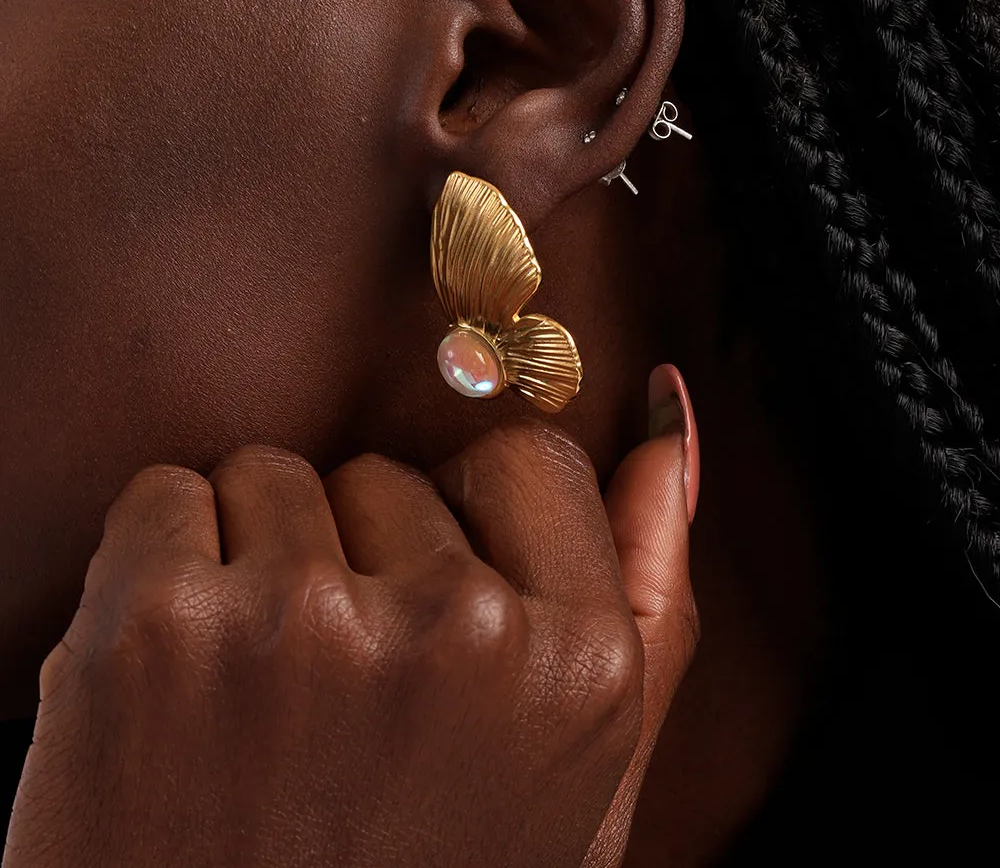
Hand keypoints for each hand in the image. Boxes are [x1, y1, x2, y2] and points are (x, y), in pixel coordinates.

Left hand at [4, 405, 696, 865]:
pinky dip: (153, 566)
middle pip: (385, 471)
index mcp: (581, 665)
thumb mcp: (579, 772)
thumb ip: (649, 586)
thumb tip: (666, 417)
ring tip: (254, 697)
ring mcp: (306, 625)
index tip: (425, 590)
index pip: (522, 458)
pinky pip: (165, 495)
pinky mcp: (159, 626)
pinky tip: (169, 682)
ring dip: (254, 560)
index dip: (461, 519)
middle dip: (354, 552)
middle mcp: (461, 635)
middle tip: (335, 695)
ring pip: (273, 473)